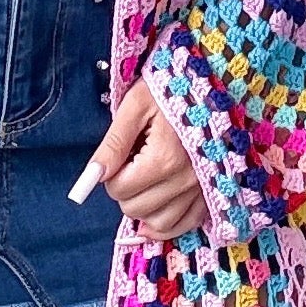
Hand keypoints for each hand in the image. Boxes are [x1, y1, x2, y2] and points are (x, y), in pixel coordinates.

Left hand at [79, 74, 206, 239]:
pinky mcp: (212, 193)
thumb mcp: (135, 106)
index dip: (109, 175)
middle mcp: (186, 180)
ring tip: (146, 180)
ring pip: (159, 223)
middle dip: (125, 190)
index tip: (119, 156)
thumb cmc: (169, 89)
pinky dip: (168, 223)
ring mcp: (202, 189)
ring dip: (144, 207)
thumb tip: (93, 176)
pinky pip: (187, 225)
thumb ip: (113, 143)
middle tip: (132, 164)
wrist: (211, 82)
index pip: (119, 189)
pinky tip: (156, 210)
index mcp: (165, 158)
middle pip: (136, 209)